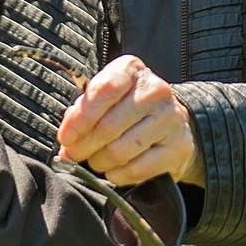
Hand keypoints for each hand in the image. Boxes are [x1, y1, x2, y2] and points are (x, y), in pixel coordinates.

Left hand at [57, 56, 202, 188]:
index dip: (81, 118)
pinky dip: (118, 175)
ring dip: (100, 162)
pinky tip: (114, 171)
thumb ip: (82, 112)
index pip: (104, 90)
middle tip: (75, 155)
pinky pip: (137, 169)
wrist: (171, 124)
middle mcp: (155, 90)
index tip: (66, 137)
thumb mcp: (105, 100)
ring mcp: (170, 118)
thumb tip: (68, 140)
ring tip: (96, 161)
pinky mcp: (179, 146)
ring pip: (121, 150)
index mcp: (131, 70)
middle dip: (85, 146)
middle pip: (109, 126)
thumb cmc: (128, 109)